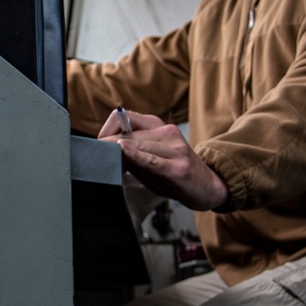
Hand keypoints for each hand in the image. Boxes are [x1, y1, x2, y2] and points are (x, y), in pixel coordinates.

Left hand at [98, 110, 228, 210]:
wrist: (209, 187)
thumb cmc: (176, 173)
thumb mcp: (152, 159)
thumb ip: (131, 153)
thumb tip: (106, 150)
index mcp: (159, 126)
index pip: (124, 118)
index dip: (107, 130)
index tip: (99, 146)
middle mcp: (167, 133)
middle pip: (128, 134)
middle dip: (108, 146)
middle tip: (96, 157)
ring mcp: (175, 149)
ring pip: (137, 146)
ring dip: (119, 154)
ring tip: (109, 164)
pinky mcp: (179, 167)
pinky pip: (152, 160)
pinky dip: (135, 155)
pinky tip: (123, 151)